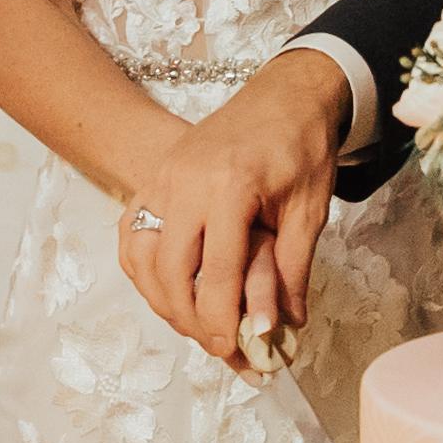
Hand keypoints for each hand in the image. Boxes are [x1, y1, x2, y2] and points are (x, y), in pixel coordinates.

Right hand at [114, 50, 349, 364]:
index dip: (224, 316)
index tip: (235, 348)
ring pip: (144, 256)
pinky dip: (145, 271)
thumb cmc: (301, 148)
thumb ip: (292, 271)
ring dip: (165, 299)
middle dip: (190, 317)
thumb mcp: (309, 210)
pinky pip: (133, 235)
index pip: (219, 269)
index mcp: (230, 185)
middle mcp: (185, 180)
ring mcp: (162, 177)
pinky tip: (168, 293)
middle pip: (171, 269)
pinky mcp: (154, 178)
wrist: (285, 94)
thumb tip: (284, 327)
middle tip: (216, 345)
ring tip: (195, 326)